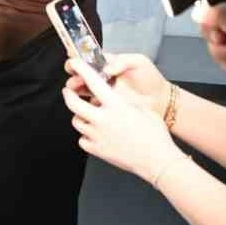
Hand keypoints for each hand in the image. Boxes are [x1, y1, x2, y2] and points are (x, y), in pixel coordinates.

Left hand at [63, 59, 185, 183]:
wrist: (158, 160)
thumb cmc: (155, 135)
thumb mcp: (143, 109)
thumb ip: (124, 102)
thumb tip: (114, 99)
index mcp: (115, 106)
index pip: (93, 82)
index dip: (81, 70)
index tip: (75, 64)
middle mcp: (102, 119)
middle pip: (73, 103)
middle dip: (68, 95)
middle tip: (69, 91)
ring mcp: (97, 135)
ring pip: (76, 121)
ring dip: (80, 116)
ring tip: (87, 115)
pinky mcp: (96, 150)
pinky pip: (82, 139)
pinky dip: (86, 135)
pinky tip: (95, 134)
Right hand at [64, 52, 168, 115]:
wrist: (161, 101)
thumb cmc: (151, 79)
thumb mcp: (139, 62)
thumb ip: (121, 61)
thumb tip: (105, 68)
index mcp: (109, 64)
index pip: (89, 60)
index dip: (79, 60)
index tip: (73, 63)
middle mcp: (103, 77)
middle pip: (82, 75)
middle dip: (74, 75)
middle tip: (75, 78)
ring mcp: (103, 92)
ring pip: (83, 89)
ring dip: (76, 88)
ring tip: (76, 89)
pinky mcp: (105, 106)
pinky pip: (90, 104)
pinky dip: (86, 103)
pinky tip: (89, 102)